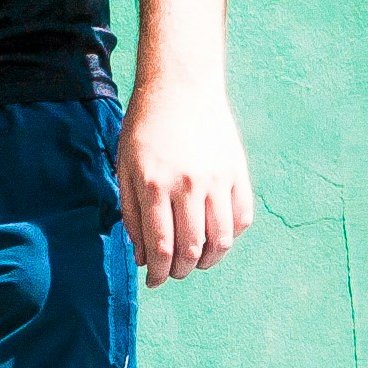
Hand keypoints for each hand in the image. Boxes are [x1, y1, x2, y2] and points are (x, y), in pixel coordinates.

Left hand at [118, 79, 251, 286]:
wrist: (181, 86)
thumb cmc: (145, 128)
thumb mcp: (125, 167)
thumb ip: (132, 214)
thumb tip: (142, 257)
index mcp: (154, 184)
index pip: (160, 247)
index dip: (157, 273)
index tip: (154, 281)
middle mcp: (188, 185)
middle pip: (192, 249)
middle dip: (180, 271)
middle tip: (173, 273)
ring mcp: (217, 179)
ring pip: (221, 240)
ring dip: (209, 261)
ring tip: (197, 262)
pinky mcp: (238, 172)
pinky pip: (241, 218)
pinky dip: (231, 237)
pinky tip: (216, 237)